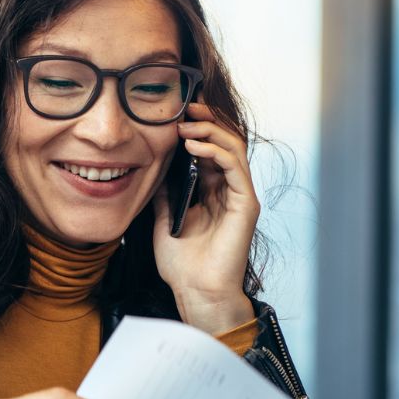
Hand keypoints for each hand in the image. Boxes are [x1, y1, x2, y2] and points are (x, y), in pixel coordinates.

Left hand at [151, 101, 257, 333]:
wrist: (196, 292)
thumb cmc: (182, 265)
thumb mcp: (163, 220)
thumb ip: (163, 195)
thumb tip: (152, 169)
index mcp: (211, 192)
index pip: (208, 149)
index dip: (196, 129)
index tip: (176, 114)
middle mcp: (229, 190)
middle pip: (225, 142)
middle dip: (207, 121)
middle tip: (186, 107)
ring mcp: (240, 196)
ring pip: (233, 148)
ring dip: (210, 131)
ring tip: (187, 123)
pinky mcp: (246, 204)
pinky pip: (234, 168)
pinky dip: (216, 151)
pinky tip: (195, 146)